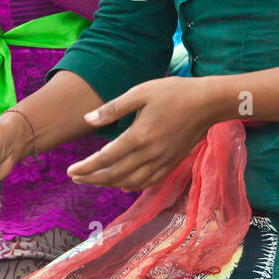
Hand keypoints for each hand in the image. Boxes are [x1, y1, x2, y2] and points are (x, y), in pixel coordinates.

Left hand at [67, 76, 213, 191]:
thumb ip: (113, 108)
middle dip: (92, 179)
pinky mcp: (172, 164)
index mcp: (139, 136)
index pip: (105, 158)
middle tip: (76, 178)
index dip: (86, 167)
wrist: (208, 103)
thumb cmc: (173, 93)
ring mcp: (162, 162)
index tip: (70, 171)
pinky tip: (122, 184)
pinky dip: (132, 186)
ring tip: (94, 181)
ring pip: (130, 182)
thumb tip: (88, 120)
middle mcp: (150, 154)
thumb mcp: (140, 92)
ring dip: (109, 184)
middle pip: (115, 174)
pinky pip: (148, 182)